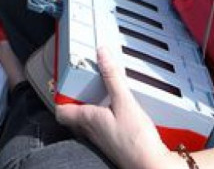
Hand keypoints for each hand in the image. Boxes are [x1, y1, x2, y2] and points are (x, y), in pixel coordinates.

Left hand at [56, 47, 173, 168]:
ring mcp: (102, 140)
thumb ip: (113, 77)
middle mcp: (90, 131)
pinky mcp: (115, 144)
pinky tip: (119, 111)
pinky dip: (106, 117)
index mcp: (86, 120)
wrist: (152, 167)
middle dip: (76, 99)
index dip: (60, 96)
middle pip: (74, 115)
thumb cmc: (136, 141)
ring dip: (92, 107)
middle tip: (82, 83)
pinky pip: (103, 128)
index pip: (61, 110)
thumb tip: (102, 55)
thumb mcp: (125, 102)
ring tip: (101, 92)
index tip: (64, 80)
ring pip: (88, 122)